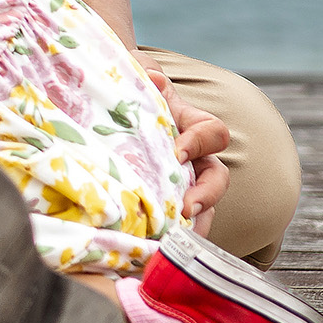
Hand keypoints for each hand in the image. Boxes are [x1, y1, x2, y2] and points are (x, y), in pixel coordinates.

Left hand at [141, 60, 230, 231]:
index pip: (212, 133)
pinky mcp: (156, 192)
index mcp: (188, 121)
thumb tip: (153, 80)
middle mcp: (190, 153)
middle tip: (187, 210)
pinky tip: (153, 247)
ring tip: (175, 240)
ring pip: (202, 204)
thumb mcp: (136, 75)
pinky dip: (169, 232)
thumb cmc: (126, 83)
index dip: (200, 143)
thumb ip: (145, 76)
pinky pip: (173, 217)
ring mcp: (176, 175)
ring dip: (195, 223)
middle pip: (217, 178)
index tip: (177, 152)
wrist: (104, 91)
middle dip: (207, 195)